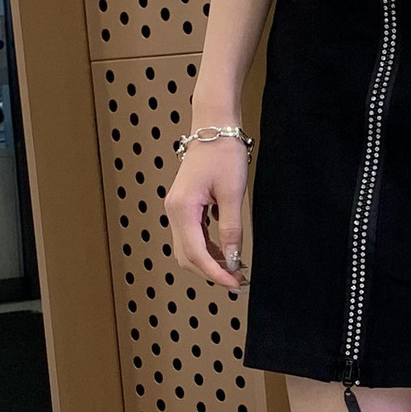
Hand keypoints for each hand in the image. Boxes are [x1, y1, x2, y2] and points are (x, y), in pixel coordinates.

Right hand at [163, 135, 248, 290]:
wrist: (214, 127)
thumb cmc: (222, 153)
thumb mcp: (232, 194)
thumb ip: (231, 229)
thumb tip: (232, 259)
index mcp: (182, 208)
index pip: (195, 254)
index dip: (215, 273)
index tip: (234, 284)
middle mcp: (174, 211)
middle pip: (187, 257)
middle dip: (210, 272)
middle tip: (237, 281)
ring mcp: (177, 210)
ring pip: (188, 249)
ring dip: (209, 263)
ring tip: (234, 269)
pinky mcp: (184, 207)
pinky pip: (192, 237)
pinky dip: (207, 250)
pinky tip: (225, 252)